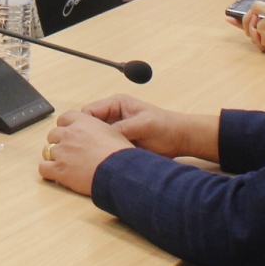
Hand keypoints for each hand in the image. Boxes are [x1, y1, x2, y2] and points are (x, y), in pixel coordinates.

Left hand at [39, 112, 133, 196]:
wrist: (119, 171)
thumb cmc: (121, 154)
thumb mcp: (112, 132)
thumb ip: (97, 130)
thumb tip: (96, 135)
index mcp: (83, 122)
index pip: (64, 118)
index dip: (66, 128)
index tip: (70, 135)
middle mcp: (69, 134)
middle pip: (53, 135)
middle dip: (59, 143)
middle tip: (69, 153)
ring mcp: (62, 151)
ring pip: (46, 151)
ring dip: (53, 157)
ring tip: (64, 165)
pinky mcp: (59, 169)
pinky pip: (43, 168)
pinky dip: (48, 172)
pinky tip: (57, 176)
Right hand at [81, 93, 219, 160]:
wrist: (180, 139)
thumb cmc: (165, 126)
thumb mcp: (143, 124)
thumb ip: (122, 128)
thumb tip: (102, 135)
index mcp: (116, 104)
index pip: (89, 111)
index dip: (84, 124)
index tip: (84, 138)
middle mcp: (112, 116)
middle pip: (89, 125)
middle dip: (87, 136)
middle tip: (88, 150)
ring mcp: (115, 130)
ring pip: (95, 138)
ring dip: (95, 146)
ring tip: (97, 157)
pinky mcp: (119, 143)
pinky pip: (104, 148)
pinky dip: (103, 154)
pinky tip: (104, 161)